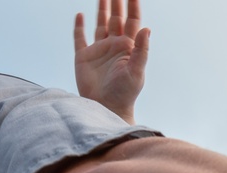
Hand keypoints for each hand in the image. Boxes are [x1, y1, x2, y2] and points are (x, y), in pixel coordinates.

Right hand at [74, 0, 149, 123]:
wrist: (106, 108)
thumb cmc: (124, 93)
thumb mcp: (136, 72)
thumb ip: (142, 50)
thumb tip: (147, 28)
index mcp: (128, 48)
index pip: (132, 22)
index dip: (133, 6)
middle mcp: (114, 46)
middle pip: (116, 18)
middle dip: (117, 3)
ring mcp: (99, 51)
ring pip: (100, 24)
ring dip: (102, 10)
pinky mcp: (83, 57)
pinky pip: (80, 38)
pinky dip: (79, 26)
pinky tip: (80, 16)